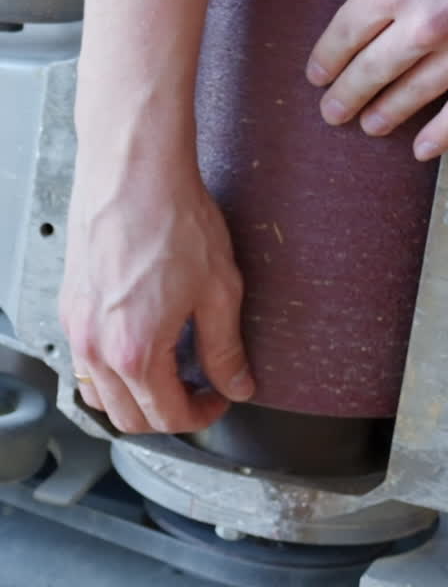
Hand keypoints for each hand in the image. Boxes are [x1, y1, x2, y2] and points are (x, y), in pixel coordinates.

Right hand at [60, 157, 253, 433]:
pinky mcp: (70, 302)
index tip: (219, 398)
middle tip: (199, 391)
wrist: (134, 169)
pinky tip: (141, 340)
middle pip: (128, 417)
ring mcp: (77, 325)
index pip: (166, 417)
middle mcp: (96, 346)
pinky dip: (112, 368)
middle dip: (168, 414)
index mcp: (136, 351)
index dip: (202, 416)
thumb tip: (237, 383)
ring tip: (169, 370)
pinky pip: (85, 359)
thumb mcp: (218, 290)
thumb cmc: (172, 217)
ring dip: (134, 396)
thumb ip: (226, 348)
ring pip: (99, 393)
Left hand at [306, 0, 447, 158]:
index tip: (319, 71)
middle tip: (333, 109)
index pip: (345, 32)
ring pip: (409, 98)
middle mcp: (425, 21)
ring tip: (370, 124)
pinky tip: (423, 146)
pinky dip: (440, 135)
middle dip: (344, 96)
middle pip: (368, 72)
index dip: (326, 58)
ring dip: (383, 116)